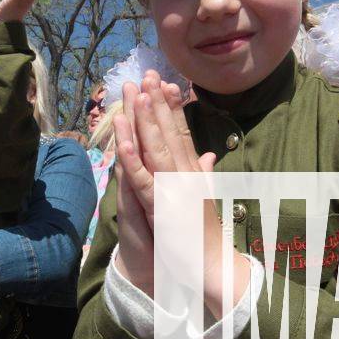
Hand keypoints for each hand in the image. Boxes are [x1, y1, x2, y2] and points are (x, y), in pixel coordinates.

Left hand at [112, 72, 215, 295]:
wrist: (213, 265)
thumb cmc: (206, 234)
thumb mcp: (204, 198)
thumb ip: (203, 173)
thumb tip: (207, 156)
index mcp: (192, 171)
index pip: (181, 131)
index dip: (172, 106)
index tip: (166, 82)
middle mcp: (186, 174)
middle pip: (169, 131)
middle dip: (157, 102)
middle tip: (147, 73)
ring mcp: (174, 189)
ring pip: (156, 148)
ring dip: (146, 120)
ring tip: (137, 92)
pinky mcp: (162, 206)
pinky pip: (144, 179)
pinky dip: (133, 158)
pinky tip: (124, 140)